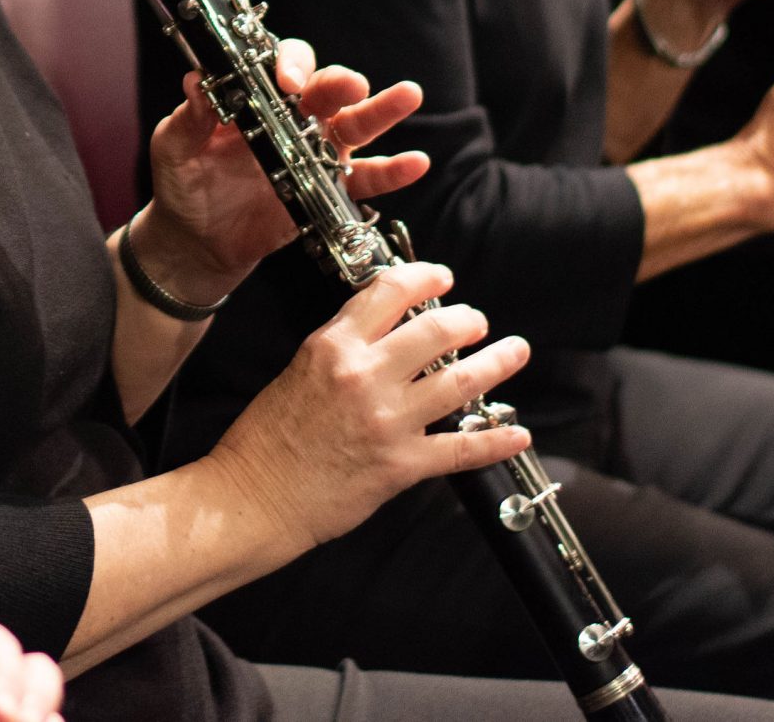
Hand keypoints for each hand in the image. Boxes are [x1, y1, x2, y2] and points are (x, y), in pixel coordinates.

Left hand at [137, 45, 428, 302]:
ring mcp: (315, 152)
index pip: (282, 65)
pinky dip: (392, 171)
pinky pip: (365, 179)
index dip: (290, 64)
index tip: (287, 80)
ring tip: (408, 95)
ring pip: (355, 124)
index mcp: (256, 97)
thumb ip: (190, 116)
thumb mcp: (175, 144)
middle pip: (326, 88)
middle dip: (340, 82)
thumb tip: (195, 82)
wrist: (195, 239)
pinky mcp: (327, 189)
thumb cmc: (184, 181)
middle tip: (350, 85)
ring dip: (382, 109)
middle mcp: (292, 117)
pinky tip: (415, 162)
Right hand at [203, 261, 531, 552]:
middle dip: (468, 319)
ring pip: (461, 381)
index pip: (389, 292)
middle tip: (478, 320)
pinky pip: (463, 448)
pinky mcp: (402, 464)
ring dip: (498, 363)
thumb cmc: (268, 438)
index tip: (442, 278)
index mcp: (334, 347)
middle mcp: (365, 376)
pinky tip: (518, 433)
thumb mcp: (299, 368)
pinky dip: (497, 440)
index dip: (425, 278)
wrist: (256, 495)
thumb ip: (344, 348)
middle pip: (436, 331)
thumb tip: (386, 333)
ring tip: (515, 352)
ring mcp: (388, 420)